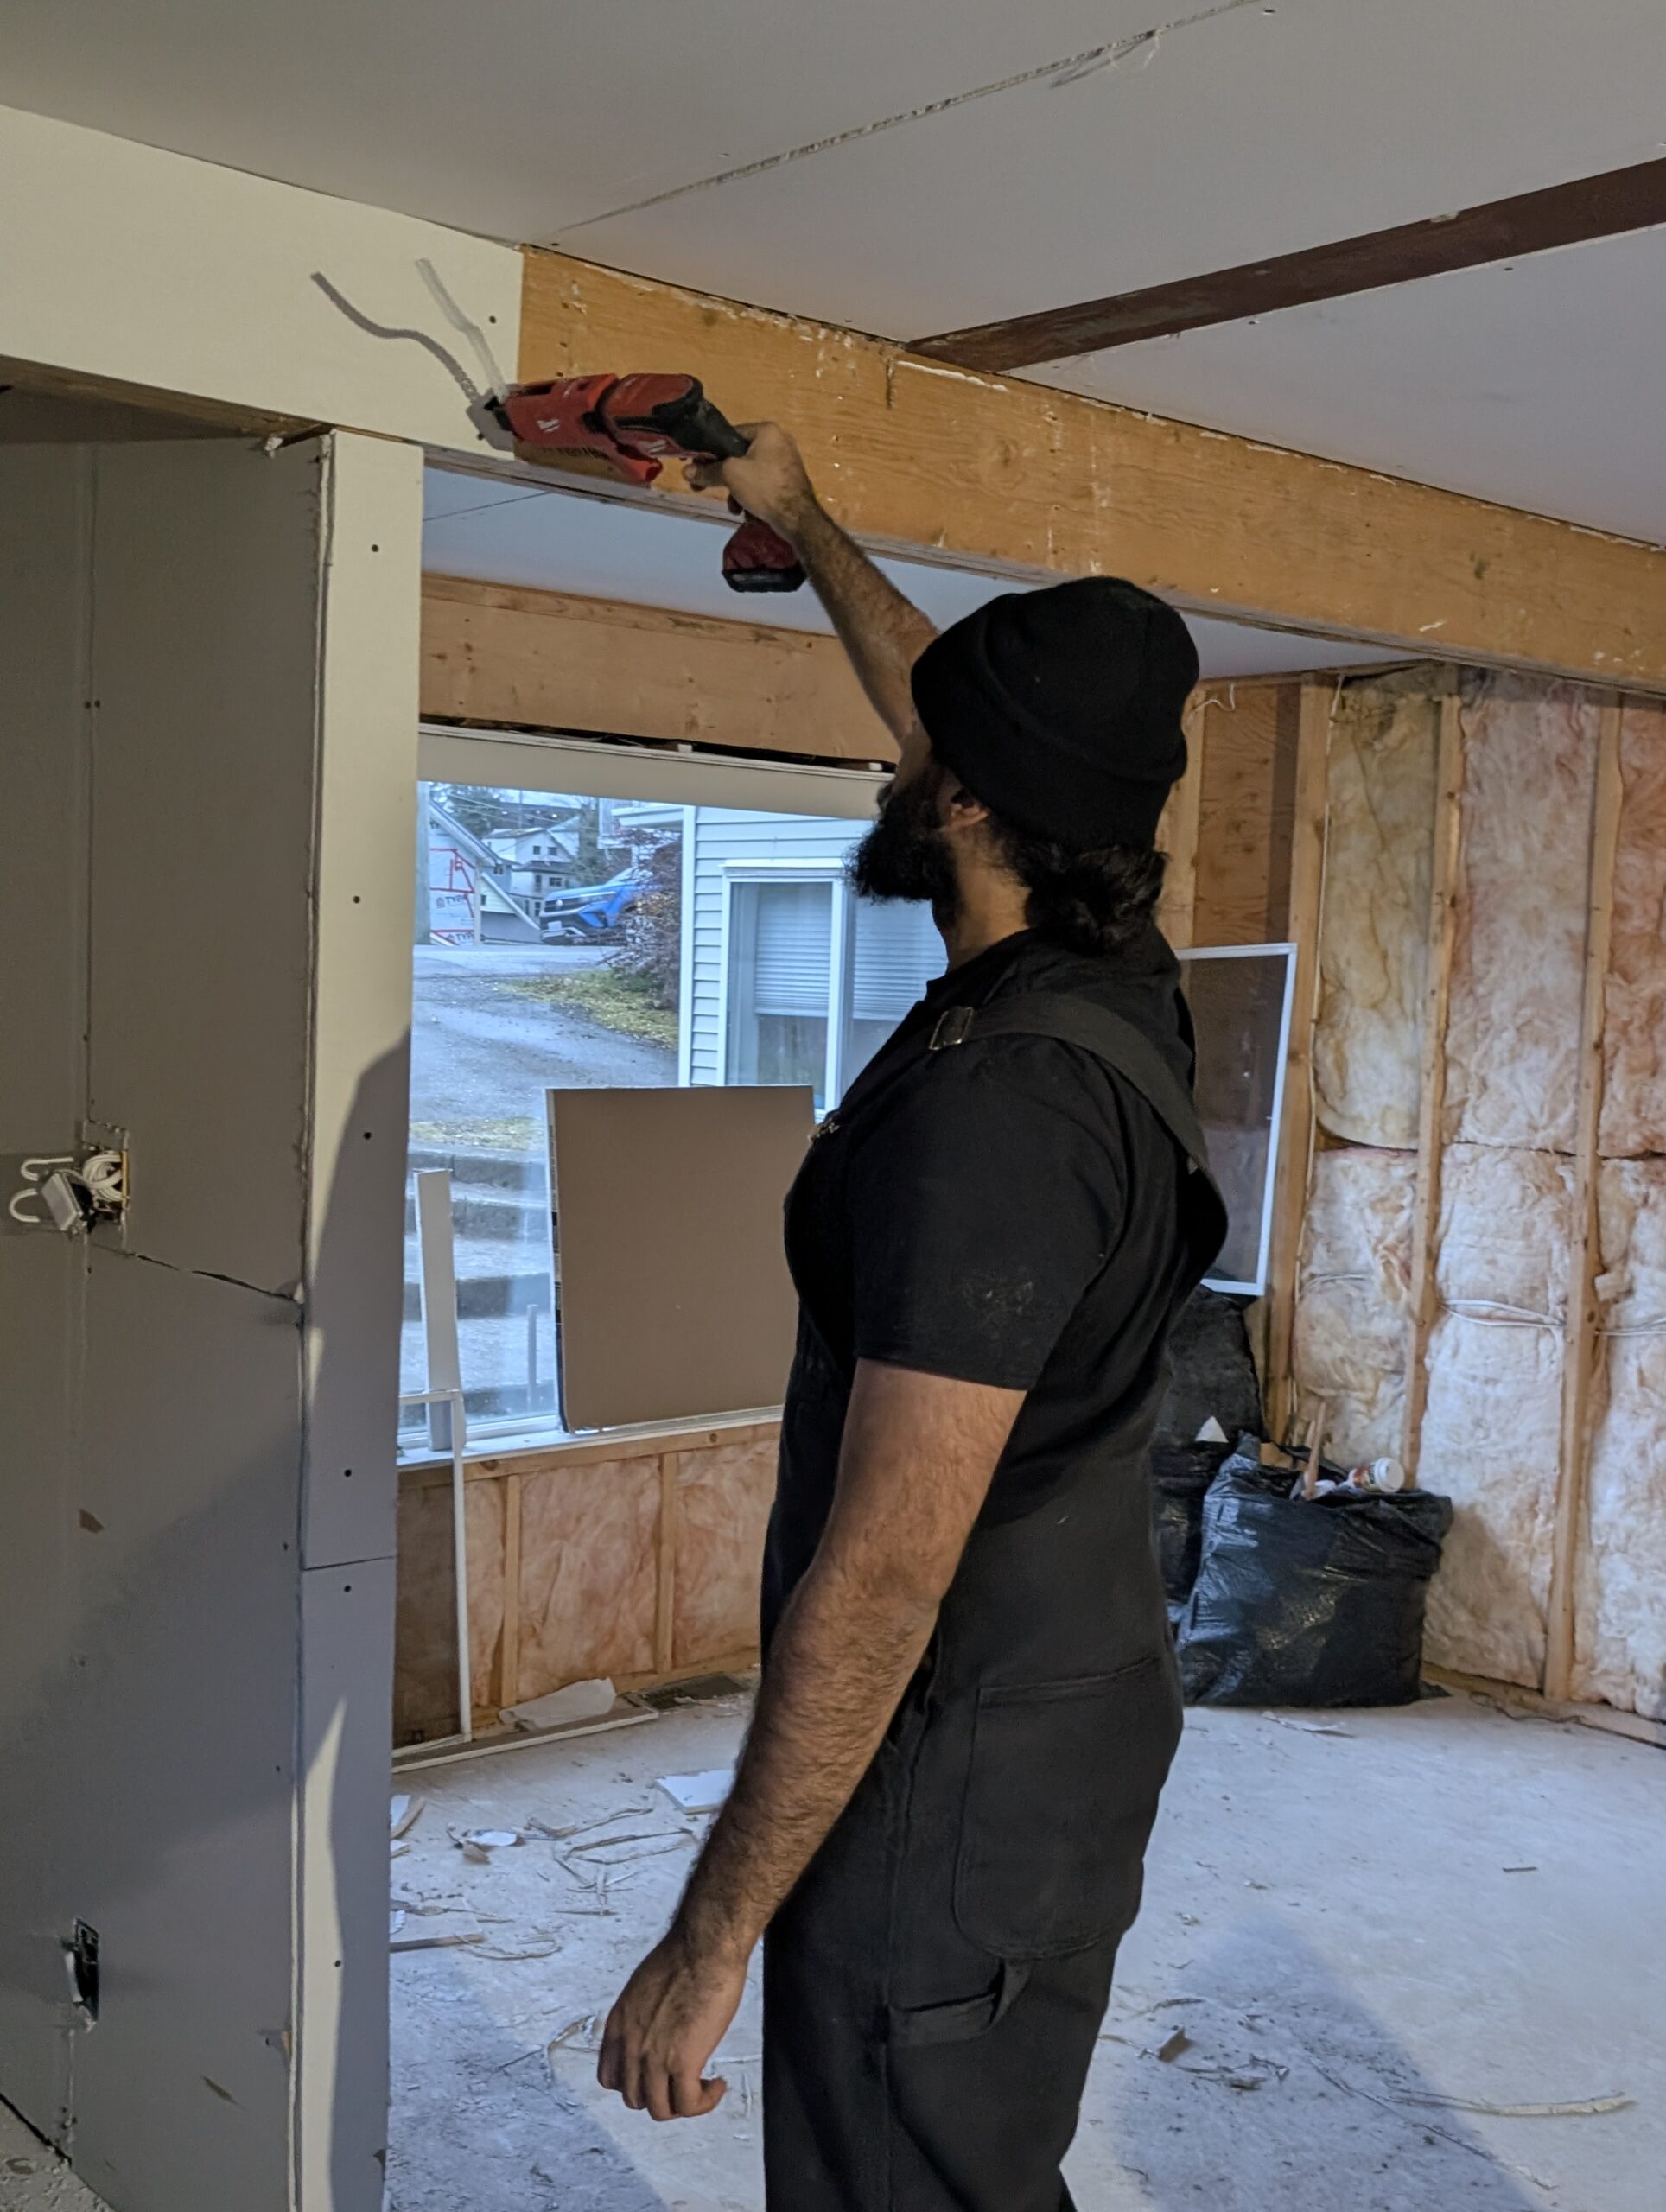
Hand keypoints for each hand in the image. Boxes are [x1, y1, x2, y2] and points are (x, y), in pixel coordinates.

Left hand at [597, 1924, 748, 2121]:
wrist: (705, 1947)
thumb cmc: (684, 1956)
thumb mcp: (643, 1988)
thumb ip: (642, 2017)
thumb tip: (656, 2031)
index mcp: (618, 2025)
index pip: (610, 2078)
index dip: (635, 2083)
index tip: (657, 2076)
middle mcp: (630, 2045)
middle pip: (635, 2098)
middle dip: (661, 2095)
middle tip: (684, 2082)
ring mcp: (653, 2057)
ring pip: (660, 2110)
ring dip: (683, 2104)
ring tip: (703, 2087)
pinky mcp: (682, 2062)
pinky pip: (688, 2105)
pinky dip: (704, 2102)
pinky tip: (717, 2085)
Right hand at [685, 421, 817, 542]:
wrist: (797, 517)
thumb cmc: (764, 487)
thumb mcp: (730, 474)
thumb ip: (707, 471)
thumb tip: (686, 472)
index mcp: (766, 430)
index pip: (730, 434)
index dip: (711, 450)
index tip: (697, 465)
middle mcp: (778, 441)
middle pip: (739, 456)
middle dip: (723, 476)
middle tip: (705, 487)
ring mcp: (785, 462)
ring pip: (749, 473)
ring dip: (736, 490)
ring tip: (733, 506)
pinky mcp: (788, 482)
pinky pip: (761, 484)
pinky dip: (751, 496)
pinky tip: (747, 511)